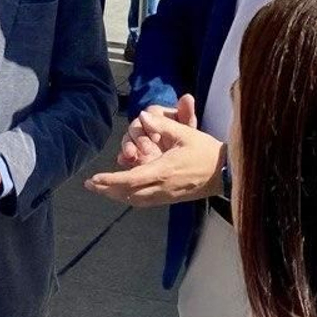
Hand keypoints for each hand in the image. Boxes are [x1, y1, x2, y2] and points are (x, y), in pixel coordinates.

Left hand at [85, 99, 224, 206]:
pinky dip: (131, 197)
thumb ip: (162, 126)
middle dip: (107, 190)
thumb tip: (142, 115)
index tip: (94, 179)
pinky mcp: (171, 198)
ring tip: (103, 188)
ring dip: (117, 195)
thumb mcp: (186, 133)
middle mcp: (162, 187)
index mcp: (163, 171)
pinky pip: (145, 201)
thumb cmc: (206, 152)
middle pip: (128, 194)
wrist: (226, 173)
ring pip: (135, 200)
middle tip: (90, 185)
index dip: (110, 181)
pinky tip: (125, 192)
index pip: (130, 180)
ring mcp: (166, 196)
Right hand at [116, 96, 194, 166]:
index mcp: (156, 114)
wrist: (184, 155)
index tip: (156, 136)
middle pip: (135, 128)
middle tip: (147, 150)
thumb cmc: (185, 136)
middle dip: (139, 139)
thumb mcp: (187, 126)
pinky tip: (124, 162)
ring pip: (128, 140)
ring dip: (128, 147)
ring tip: (131, 156)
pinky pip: (126, 154)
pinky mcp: (134, 153)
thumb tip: (188, 97)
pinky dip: (124, 158)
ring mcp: (137, 140)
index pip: (149, 113)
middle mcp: (144, 125)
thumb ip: (186, 113)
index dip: (150, 123)